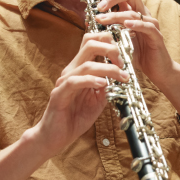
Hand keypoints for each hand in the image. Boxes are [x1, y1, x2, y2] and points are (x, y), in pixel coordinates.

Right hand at [35, 32, 129, 156]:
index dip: (109, 42)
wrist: (54, 137)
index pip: (91, 43)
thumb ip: (107, 87)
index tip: (124, 55)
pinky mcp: (59, 94)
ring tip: (121, 76)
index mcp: (80, 69)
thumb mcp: (98, 100)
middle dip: (110, 49)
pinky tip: (103, 84)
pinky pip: (74, 82)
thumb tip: (121, 77)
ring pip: (86, 65)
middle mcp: (71, 71)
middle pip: (89, 45)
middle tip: (123, 62)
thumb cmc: (75, 117)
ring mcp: (64, 82)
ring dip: (107, 69)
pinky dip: (90, 80)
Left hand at [92, 0, 176, 85]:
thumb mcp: (118, 40)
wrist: (156, 70)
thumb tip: (88, 21)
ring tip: (103, 20)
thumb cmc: (137, 54)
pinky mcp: (156, 36)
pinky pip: (148, 26)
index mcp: (132, 11)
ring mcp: (150, 23)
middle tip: (99, 6)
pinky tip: (126, 25)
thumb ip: (105, 30)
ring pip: (134, 11)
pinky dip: (137, 24)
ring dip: (117, 15)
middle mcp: (142, 13)